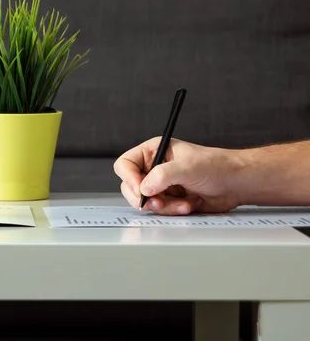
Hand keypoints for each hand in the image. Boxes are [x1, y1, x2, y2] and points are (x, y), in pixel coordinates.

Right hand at [113, 137, 242, 214]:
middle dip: (145, 197)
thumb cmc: (217, 166)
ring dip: (164, 206)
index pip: (126, 164)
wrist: (236, 184)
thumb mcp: (187, 167)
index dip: (129, 177)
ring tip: (183, 203)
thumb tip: (144, 187)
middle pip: (130, 186)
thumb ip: (162, 175)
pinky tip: (189, 204)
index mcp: (154, 151)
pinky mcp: (169, 200)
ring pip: (145, 202)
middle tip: (158, 202)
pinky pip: (160, 210)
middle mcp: (154, 167)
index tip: (141, 189)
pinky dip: (173, 211)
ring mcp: (161, 185)